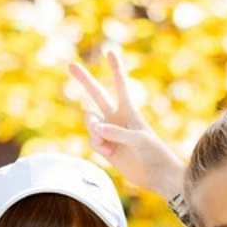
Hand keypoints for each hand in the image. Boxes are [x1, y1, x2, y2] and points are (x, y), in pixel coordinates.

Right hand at [70, 55, 184, 198]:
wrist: (155, 174)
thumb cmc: (153, 152)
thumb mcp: (138, 139)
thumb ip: (116, 132)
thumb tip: (95, 128)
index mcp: (129, 110)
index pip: (120, 85)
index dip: (115, 69)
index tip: (110, 52)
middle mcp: (116, 117)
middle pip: (96, 94)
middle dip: (84, 80)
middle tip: (70, 65)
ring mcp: (108, 132)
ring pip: (89, 122)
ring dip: (94, 131)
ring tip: (107, 144)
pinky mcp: (104, 146)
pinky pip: (92, 140)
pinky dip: (98, 146)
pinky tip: (110, 154)